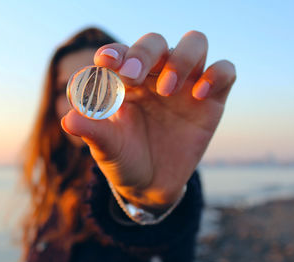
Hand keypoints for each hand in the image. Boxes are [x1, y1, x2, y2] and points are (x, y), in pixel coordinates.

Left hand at [61, 31, 235, 211]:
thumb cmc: (125, 159)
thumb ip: (92, 131)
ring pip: (194, 44)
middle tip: (132, 76)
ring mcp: (186, 84)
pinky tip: (200, 94)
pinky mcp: (211, 99)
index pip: (121, 54)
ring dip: (181, 58)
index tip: (105, 63)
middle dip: (143, 52)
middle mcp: (156, 76)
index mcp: (126, 82)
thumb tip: (68, 119)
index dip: (114, 53)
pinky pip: (224, 71)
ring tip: (167, 89)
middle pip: (156, 42)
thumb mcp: (107, 148)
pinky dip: (217, 73)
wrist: (152, 185)